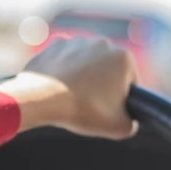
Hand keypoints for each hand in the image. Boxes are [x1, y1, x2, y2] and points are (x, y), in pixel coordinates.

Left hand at [0, 36, 137, 139]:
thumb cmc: (82, 110)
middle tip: (87, 105)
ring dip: (81, 77)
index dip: (120, 100)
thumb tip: (130, 122)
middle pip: (107, 71)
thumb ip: (131, 124)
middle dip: (101, 86)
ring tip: (70, 97)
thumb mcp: (117, 127)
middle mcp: (102, 43)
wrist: (39, 99)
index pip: (129, 83)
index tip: (106, 111)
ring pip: (85, 65)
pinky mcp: (54, 46)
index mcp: (123, 57)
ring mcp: (76, 42)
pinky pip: (63, 61)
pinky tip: (56, 87)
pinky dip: (61, 72)